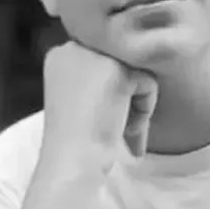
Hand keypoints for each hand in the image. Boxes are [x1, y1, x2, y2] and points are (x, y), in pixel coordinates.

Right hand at [41, 41, 157, 171]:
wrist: (72, 160)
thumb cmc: (74, 140)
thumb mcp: (79, 99)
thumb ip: (98, 81)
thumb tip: (134, 74)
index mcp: (61, 55)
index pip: (103, 63)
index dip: (110, 93)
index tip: (102, 119)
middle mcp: (74, 48)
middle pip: (121, 65)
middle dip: (125, 98)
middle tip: (119, 129)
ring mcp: (96, 56)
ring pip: (136, 73)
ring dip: (136, 105)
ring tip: (122, 131)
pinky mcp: (118, 71)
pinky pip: (148, 83)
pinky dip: (144, 109)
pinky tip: (124, 128)